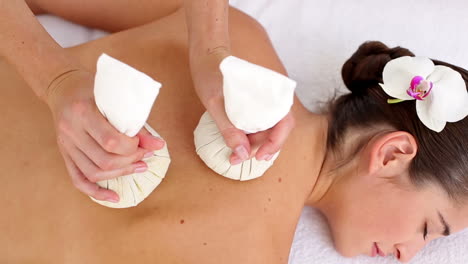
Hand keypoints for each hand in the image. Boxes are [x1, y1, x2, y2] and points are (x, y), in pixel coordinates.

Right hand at [46, 69, 164, 202]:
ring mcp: (66, 144)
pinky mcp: (64, 153)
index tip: (142, 142)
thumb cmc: (93, 88)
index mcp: (84, 112)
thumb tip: (158, 145)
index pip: (112, 142)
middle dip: (130, 162)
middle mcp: (72, 130)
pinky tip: (114, 197)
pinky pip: (78, 179)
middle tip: (144, 156)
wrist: (62, 86)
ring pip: (94, 173)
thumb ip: (136, 123)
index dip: (132, 148)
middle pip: (104, 161)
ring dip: (120, 174)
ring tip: (138, 167)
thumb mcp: (115, 98)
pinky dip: (96, 192)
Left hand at [189, 49, 294, 164]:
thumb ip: (229, 129)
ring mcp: (263, 101)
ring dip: (253, 144)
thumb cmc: (211, 73)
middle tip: (237, 159)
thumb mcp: (216, 103)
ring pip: (267, 128)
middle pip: (276, 130)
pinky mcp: (254, 104)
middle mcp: (271, 97)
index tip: (259, 157)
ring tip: (234, 155)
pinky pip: (258, 123)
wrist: (206, 54)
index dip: (275, 143)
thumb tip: (241, 154)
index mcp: (271, 92)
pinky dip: (249, 136)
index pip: (285, 123)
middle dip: (260, 148)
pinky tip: (237, 143)